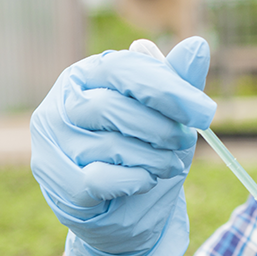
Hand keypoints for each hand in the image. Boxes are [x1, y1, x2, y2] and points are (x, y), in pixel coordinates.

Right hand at [30, 37, 216, 255]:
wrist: (128, 210)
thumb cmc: (147, 151)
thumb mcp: (170, 115)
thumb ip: (180, 82)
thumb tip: (197, 45)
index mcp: (88, 74)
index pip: (123, 69)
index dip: (167, 89)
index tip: (205, 112)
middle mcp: (61, 103)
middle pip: (112, 107)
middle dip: (160, 129)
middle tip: (183, 143)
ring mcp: (51, 142)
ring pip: (110, 146)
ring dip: (153, 159)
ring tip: (167, 165)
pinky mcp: (55, 180)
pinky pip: (99, 179)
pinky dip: (134, 181)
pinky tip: (146, 181)